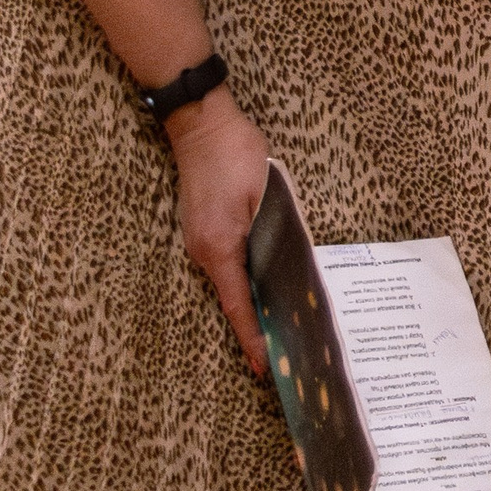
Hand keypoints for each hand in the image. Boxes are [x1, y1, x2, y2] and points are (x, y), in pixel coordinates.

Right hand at [171, 87, 271, 375]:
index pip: (239, 305)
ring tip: (276, 331)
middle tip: (279, 358)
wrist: (201, 124)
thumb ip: (275, 230)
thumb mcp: (265, 193)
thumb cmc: (234, 153)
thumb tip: (290, 265)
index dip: (253, 337)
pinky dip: (243, 285)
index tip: (264, 366)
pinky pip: (226, 267)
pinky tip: (263, 289)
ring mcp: (200, 240)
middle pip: (233, 300)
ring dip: (250, 307)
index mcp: (219, 247)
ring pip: (229, 285)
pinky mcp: (204, 230)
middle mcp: (204, 251)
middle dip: (254, 329)